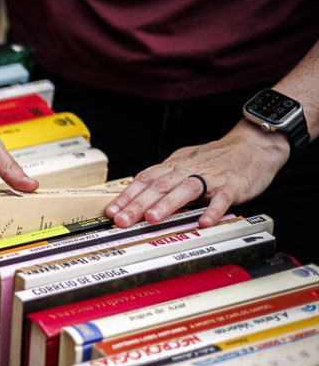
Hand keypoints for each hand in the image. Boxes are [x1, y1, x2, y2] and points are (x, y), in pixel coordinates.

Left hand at [106, 120, 290, 227]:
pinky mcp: (232, 186)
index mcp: (174, 165)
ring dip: (167, 205)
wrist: (255, 144)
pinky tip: (204, 221)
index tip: (111, 211)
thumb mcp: (185, 162)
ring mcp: (210, 178)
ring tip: (152, 219)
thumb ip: (164, 177)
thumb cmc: (217, 157)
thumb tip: (138, 193)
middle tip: (122, 220)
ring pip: (185, 189)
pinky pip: (221, 198)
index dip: (126, 196)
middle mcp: (188, 170)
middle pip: (159, 186)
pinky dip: (213, 210)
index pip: (145, 180)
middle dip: (138, 204)